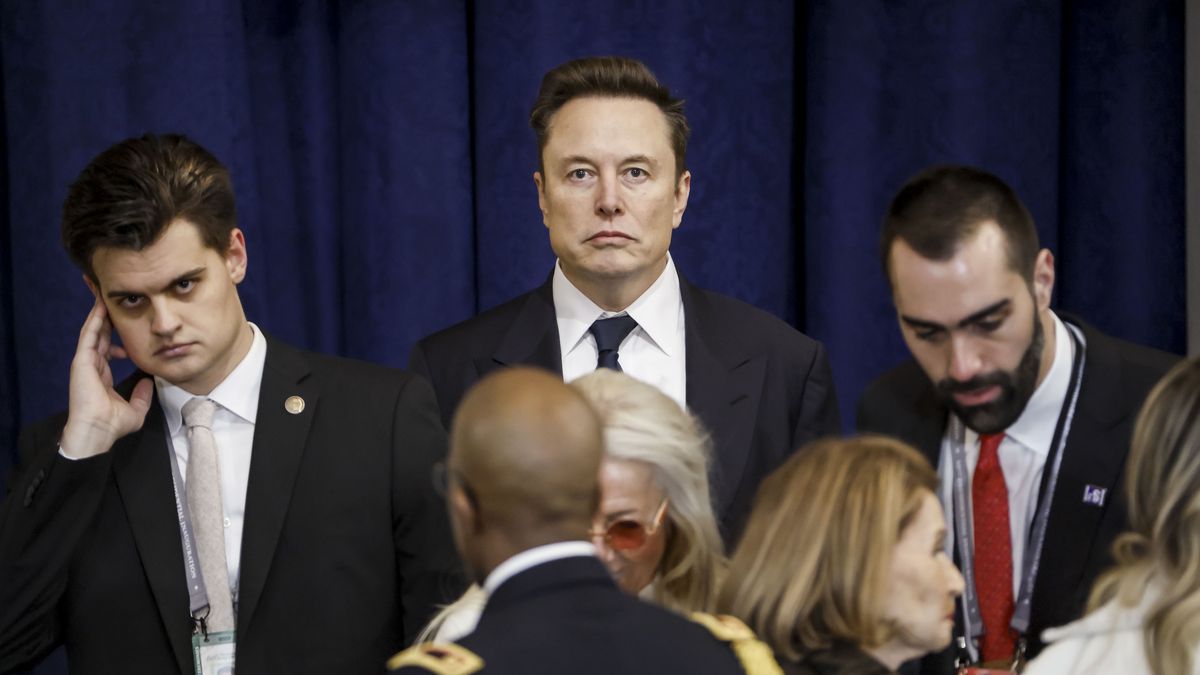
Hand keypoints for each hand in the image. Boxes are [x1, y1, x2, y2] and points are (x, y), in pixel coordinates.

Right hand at [59, 299, 152, 458]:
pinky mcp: (81, 362)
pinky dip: (95, 320)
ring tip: (104, 292)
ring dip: (98, 311)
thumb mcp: (135, 409)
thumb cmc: (112, 425)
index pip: (108, 346)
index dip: (116, 333)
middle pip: (99, 333)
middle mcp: (92, 365)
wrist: (96, 432)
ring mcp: (85, 362)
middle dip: (104, 315)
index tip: (127, 321)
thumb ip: (142, 396)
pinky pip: (89, 335)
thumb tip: (149, 383)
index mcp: (101, 374)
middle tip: (111, 296)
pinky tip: (101, 306)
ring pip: (93, 330)